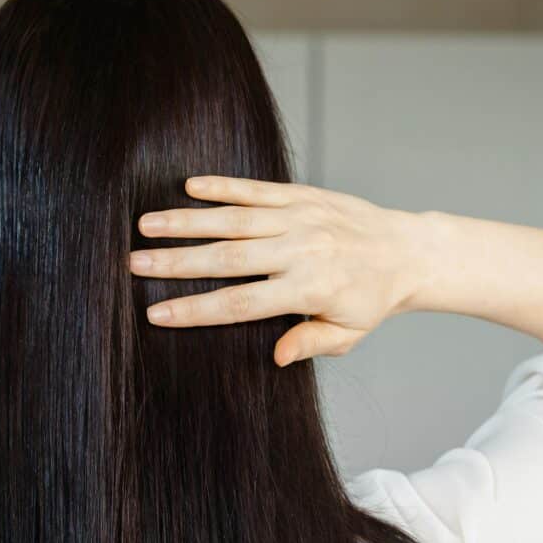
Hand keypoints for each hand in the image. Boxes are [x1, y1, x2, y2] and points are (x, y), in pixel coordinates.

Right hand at [129, 176, 428, 366]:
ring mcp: (299, 218)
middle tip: (134, 264)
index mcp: (307, 289)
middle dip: (176, 262)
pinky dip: (223, 186)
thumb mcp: (347, 332)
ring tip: (146, 225)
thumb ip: (310, 341)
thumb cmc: (371, 298)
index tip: (156, 314)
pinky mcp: (301, 195)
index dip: (195, 310)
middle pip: (226, 259)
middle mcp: (299, 251)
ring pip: (233, 220)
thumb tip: (275, 356)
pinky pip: (256, 189)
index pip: (239, 304)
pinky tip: (189, 187)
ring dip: (187, 221)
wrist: (408, 249)